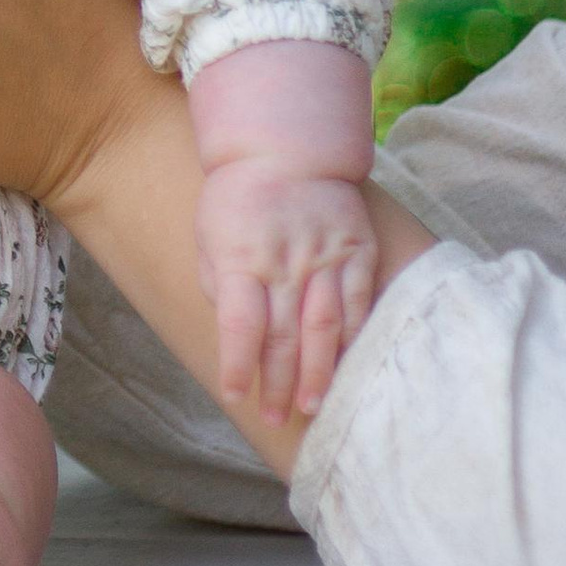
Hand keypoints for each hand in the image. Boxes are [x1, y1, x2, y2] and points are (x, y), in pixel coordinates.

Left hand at [196, 161, 379, 420]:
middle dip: (278, 383)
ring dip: (319, 372)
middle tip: (275, 418)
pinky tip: (349, 366)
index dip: (238, 365)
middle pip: (283, 336)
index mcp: (241, 259)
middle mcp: (285, 263)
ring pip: (325, 327)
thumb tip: (235, 334)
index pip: (240, 325)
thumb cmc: (237, 199)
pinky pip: (358, 304)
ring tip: (313, 406)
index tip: (236, 396)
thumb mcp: (208, 236)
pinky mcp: (356, 252)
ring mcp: (325, 258)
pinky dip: (353, 339)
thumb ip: (219, 285)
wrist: (286, 147)